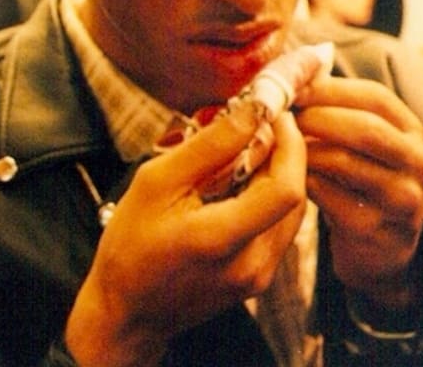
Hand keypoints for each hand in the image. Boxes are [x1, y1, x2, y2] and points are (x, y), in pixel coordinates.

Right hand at [65, 103, 306, 366]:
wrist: (128, 310)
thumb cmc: (130, 246)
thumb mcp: (155, 184)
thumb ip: (206, 149)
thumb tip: (248, 112)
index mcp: (222, 240)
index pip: (286, 188)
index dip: (290, 145)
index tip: (274, 115)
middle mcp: (252, 264)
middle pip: (294, 196)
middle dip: (283, 153)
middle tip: (258, 124)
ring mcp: (259, 276)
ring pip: (290, 212)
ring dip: (277, 175)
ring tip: (246, 150)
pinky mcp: (258, 279)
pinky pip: (278, 228)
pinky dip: (267, 198)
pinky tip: (239, 183)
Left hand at [295, 76, 422, 311]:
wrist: (379, 249)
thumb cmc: (355, 181)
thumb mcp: (356, 142)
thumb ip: (332, 108)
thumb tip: (290, 71)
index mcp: (410, 130)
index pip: (374, 97)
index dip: (328, 87)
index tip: (289, 85)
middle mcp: (416, 162)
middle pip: (365, 128)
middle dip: (315, 117)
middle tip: (279, 115)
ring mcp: (402, 199)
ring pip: (345, 162)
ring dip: (301, 149)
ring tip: (274, 142)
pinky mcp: (376, 229)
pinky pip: (328, 195)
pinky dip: (299, 179)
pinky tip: (280, 174)